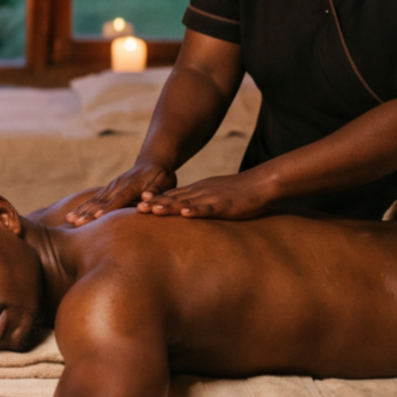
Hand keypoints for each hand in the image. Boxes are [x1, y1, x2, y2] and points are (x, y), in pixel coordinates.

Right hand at [61, 162, 175, 225]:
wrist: (152, 161)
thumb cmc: (161, 175)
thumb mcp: (164, 182)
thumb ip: (155, 190)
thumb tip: (146, 197)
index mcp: (131, 186)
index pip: (119, 198)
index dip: (109, 208)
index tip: (98, 217)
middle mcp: (118, 186)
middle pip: (101, 201)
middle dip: (88, 212)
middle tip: (76, 223)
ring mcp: (111, 187)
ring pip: (94, 200)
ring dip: (82, 210)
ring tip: (69, 219)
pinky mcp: (107, 190)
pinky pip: (93, 199)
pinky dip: (82, 208)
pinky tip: (72, 215)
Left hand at [138, 170, 274, 219]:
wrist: (261, 183)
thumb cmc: (238, 193)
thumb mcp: (213, 197)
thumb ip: (198, 204)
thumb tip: (184, 213)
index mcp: (197, 191)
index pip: (172, 196)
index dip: (154, 200)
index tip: (136, 205)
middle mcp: (200, 192)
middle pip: (174, 198)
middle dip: (154, 203)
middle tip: (135, 209)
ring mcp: (212, 198)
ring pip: (187, 202)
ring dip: (169, 206)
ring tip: (152, 210)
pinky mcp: (226, 205)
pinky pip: (209, 208)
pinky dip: (197, 210)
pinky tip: (186, 213)